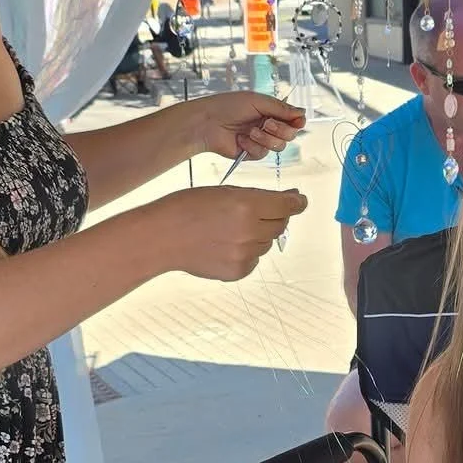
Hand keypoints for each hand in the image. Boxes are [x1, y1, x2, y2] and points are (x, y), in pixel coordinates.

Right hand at [151, 185, 305, 281]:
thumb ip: (255, 197)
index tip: (299, 200)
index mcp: (247, 205)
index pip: (286, 205)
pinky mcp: (237, 271)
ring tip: (229, 230)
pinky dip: (246, 252)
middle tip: (257, 213)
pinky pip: (253, 260)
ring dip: (257, 234)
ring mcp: (245, 254)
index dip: (296, 202)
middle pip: (280, 225)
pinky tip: (224, 245)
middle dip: (274, 217)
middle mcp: (250, 231)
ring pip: (266, 243)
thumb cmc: (188, 208)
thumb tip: (287, 199)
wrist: (162, 237)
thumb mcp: (223, 191)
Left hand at [191, 92, 304, 164]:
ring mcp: (260, 140)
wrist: (207, 123)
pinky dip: (252, 146)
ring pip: (278, 146)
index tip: (297, 121)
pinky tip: (240, 139)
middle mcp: (267, 126)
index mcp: (270, 111)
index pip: (293, 120)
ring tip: (249, 131)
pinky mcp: (252, 153)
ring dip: (265, 138)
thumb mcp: (257, 101)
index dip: (297, 122)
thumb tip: (302, 113)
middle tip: (266, 123)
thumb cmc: (227, 106)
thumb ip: (281, 108)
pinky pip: (262, 154)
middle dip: (280, 130)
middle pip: (290, 135)